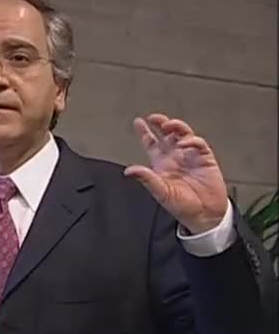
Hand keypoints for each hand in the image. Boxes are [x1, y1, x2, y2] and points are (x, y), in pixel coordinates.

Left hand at [124, 113, 227, 233]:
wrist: (204, 215)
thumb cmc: (182, 206)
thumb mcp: (161, 192)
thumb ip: (146, 179)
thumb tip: (129, 170)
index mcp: (162, 164)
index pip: (152, 144)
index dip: (145, 133)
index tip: (138, 121)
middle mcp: (175, 157)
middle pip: (167, 135)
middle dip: (161, 123)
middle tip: (154, 118)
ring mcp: (190, 156)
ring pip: (183, 134)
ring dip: (176, 127)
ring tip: (168, 125)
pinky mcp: (205, 158)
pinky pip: (198, 144)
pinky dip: (191, 141)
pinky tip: (185, 144)